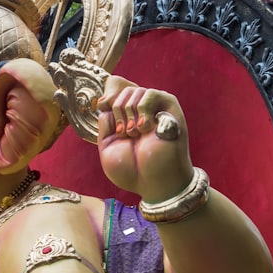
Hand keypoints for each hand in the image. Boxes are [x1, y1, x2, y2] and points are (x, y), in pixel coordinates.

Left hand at [97, 76, 193, 201]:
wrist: (152, 181)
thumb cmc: (131, 169)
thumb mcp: (107, 146)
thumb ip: (105, 123)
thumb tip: (106, 101)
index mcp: (126, 117)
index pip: (115, 90)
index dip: (107, 97)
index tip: (103, 106)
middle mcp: (141, 110)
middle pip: (121, 91)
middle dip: (117, 112)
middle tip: (125, 134)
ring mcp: (155, 107)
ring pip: (132, 92)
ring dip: (129, 115)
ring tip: (136, 134)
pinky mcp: (169, 107)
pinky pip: (149, 93)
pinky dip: (142, 110)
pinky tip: (145, 128)